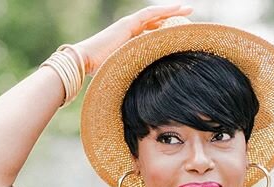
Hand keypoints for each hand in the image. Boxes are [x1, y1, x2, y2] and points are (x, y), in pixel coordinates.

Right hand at [76, 4, 192, 75]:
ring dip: (172, 11)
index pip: (151, 32)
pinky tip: (177, 8)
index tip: (179, 34)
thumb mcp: (125, 74)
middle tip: (189, 17)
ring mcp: (128, 25)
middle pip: (155, 21)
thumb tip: (149, 91)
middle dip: (172, 18)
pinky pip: (149, 14)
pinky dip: (164, 10)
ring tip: (188, 10)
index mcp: (129, 41)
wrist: (84, 63)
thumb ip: (136, 74)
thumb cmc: (101, 74)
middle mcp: (129, 30)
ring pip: (155, 15)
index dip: (165, 31)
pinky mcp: (128, 24)